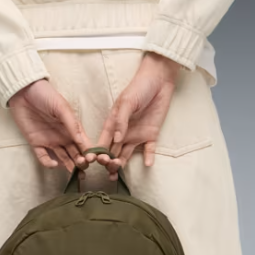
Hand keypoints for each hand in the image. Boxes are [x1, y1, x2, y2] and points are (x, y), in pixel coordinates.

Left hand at [8, 79, 92, 171]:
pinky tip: (54, 164)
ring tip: (75, 174)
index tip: (93, 160)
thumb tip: (82, 142)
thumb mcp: (61, 107)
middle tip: (84, 170)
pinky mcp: (36, 143)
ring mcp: (50, 141)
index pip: (84, 144)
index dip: (89, 153)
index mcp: (72, 128)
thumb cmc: (45, 95)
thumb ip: (72, 124)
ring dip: (69, 167)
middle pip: (75, 154)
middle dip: (81, 163)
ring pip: (63, 158)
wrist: (23, 91)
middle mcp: (63, 137)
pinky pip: (43, 157)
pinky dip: (49, 163)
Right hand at [96, 52, 181, 173]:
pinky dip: (149, 157)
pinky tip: (148, 165)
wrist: (159, 80)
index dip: (98, 152)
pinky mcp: (151, 134)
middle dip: (108, 162)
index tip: (94, 162)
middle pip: (113, 151)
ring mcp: (137, 134)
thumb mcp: (127, 102)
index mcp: (113, 123)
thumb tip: (117, 139)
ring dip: (122, 164)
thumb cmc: (139, 87)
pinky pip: (149, 149)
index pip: (103, 141)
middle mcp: (122, 132)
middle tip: (109, 171)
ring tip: (117, 175)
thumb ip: (121, 121)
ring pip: (126, 154)